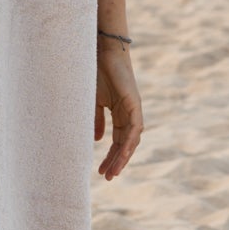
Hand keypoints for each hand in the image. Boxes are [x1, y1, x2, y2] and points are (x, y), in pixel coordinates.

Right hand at [94, 41, 142, 178]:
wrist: (101, 52)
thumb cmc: (95, 72)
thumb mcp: (93, 102)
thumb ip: (96, 120)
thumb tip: (97, 140)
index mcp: (118, 113)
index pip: (117, 141)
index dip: (111, 156)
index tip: (102, 172)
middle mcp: (128, 113)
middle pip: (125, 144)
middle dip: (117, 161)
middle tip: (108, 177)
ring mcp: (133, 109)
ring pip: (132, 139)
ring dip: (124, 156)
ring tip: (114, 171)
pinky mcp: (134, 103)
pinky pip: (135, 128)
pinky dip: (129, 142)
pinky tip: (122, 154)